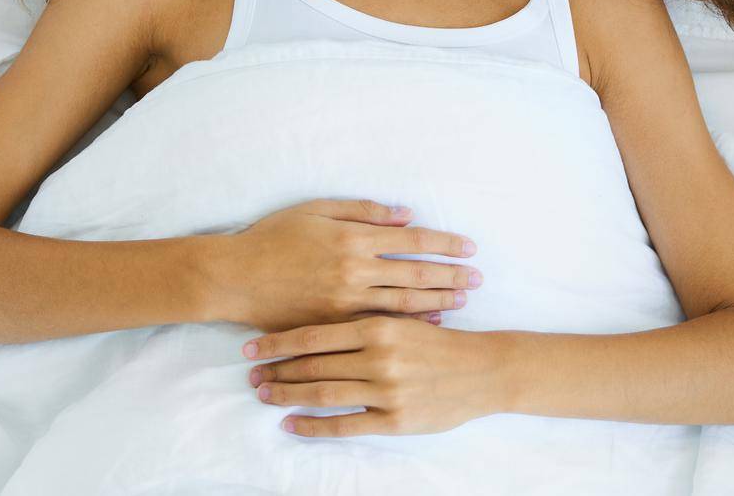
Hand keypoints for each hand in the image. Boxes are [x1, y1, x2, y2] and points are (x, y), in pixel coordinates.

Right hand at [221, 198, 481, 332]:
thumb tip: (406, 215)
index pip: (411, 241)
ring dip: (438, 301)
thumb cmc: (273, 237)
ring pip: (403, 304)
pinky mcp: (334, 324)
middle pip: (415, 275)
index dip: (444, 244)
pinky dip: (409, 324)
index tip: (469, 247)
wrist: (235, 277)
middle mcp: (354, 270)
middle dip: (451, 275)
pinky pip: (380, 326)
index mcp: (352, 238)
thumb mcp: (317, 210)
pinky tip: (430, 324)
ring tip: (463, 299)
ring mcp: (345, 302)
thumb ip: (363, 211)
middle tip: (479, 277)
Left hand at [242, 315, 503, 436]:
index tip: (252, 347)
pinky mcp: (395, 420)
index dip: (278, 342)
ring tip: (264, 396)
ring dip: (289, 396)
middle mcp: (378, 357)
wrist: (483, 370)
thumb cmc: (440, 340)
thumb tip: (325, 306)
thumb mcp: (403, 315)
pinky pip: (345, 425)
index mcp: (377, 325)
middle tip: (250, 374)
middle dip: (277, 370)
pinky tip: (291, 425)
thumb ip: (367, 312)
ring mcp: (386, 390)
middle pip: (313, 364)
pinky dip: (313, 426)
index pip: (314, 335)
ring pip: (324, 393)